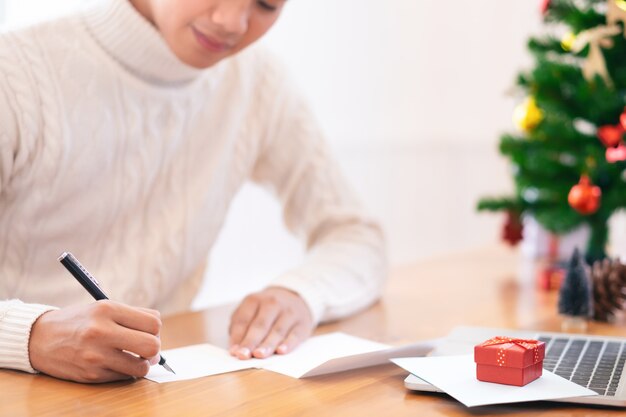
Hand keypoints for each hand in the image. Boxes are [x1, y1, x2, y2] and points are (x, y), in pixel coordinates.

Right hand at [29, 301, 161, 382]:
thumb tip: (158, 332)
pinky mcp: (91, 374)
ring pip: (141, 367)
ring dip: (141, 364)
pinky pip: (123, 377)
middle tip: (145, 349)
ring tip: (132, 358)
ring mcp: (96, 355)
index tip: (149, 332)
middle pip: (152, 346)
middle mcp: (101, 331)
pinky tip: (114, 363)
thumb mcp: (103, 307)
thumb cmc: (79, 321)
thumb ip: (132, 316)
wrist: (40, 338)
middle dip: (154, 349)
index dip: (156, 330)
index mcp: (107, 309)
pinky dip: (124, 372)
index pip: (153, 323)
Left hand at [229, 287, 313, 359]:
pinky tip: (281, 351)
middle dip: (251, 341)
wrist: (292, 297)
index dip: (238, 336)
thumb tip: (235, 349)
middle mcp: (272, 303)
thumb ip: (239, 329)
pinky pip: (295, 334)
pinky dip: (288, 343)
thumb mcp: (249, 312)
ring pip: (277, 330)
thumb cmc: (265, 311)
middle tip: (243, 355)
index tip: (234, 352)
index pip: (244, 319)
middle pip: (260, 325)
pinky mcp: (302, 323)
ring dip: (268, 344)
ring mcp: (289, 312)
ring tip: (259, 355)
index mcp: (254, 300)